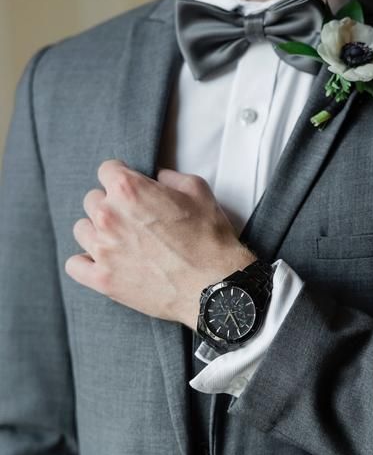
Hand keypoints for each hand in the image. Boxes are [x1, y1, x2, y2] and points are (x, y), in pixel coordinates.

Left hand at [65, 160, 256, 329]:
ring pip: (81, 229)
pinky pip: (75, 265)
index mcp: (129, 190)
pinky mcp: (103, 279)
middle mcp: (109, 216)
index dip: (121, 176)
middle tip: (132, 218)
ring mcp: (103, 250)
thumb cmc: (209, 238)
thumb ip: (171, 178)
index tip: (130, 187)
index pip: (106, 169)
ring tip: (118, 240)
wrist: (214, 285)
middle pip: (92, 199)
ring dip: (96, 231)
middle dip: (111, 204)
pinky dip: (85, 262)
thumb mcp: (198, 191)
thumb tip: (158, 178)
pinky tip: (103, 262)